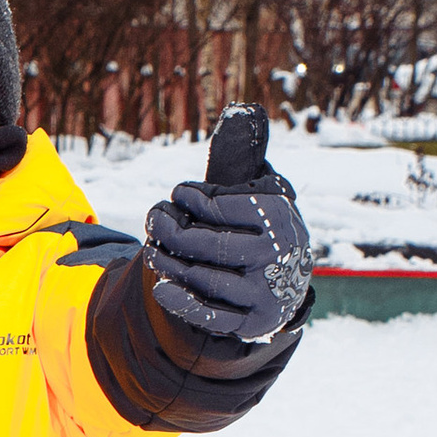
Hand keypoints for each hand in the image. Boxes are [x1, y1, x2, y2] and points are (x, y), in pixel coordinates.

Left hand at [143, 108, 312, 347]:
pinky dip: (183, 303)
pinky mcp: (251, 324)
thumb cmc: (260, 228)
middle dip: (172, 231)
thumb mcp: (256, 191)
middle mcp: (277, 256)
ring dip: (169, 263)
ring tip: (152, 249)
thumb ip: (242, 158)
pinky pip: (212, 316)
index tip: (178, 195)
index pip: (228, 207)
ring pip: (205, 279)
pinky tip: (161, 287)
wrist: (284, 283)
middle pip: (211, 245)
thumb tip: (241, 112)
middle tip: (153, 220)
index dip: (195, 200)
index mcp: (280, 217)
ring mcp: (265, 293)